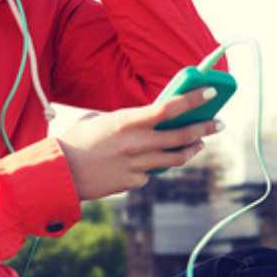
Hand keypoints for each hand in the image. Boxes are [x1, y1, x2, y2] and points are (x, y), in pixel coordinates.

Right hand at [56, 89, 223, 200]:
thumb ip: (128, 120)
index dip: (193, 100)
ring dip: (190, 150)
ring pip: (175, 159)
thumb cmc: (78, 140)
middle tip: (217, 124)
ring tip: (198, 144)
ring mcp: (137, 165)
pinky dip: (152, 167)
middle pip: (181, 136)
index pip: (168, 108)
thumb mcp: (101, 120)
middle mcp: (136, 143)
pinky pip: (151, 173)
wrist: (58, 173)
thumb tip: (148, 119)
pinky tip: (145, 163)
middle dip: (203, 129)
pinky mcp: (133, 182)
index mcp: (127, 121)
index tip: (210, 94)